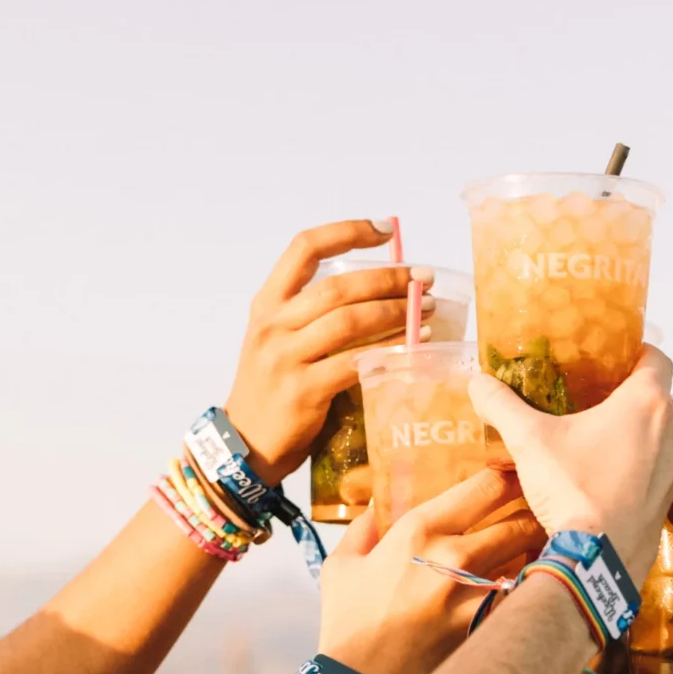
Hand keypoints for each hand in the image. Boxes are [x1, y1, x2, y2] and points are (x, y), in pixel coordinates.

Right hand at [224, 220, 433, 484]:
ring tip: (427, 308)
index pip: (304, 247)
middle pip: (337, 286)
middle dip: (387, 278)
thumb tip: (378, 288)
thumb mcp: (278, 339)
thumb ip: (313, 313)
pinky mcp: (302, 391)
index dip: (346, 232)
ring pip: (348, 320)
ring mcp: (285, 358)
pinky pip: (355, 362)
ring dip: (395, 311)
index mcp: (267, 303)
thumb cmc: (272, 387)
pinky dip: (389, 350)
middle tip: (424, 277)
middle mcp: (272, 325)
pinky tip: (414, 346)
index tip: (385, 229)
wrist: (244, 444)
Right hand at [317, 469, 542, 673]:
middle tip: (543, 513)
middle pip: (519, 521)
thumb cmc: (347, 624)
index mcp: (418, 529)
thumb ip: (362, 529)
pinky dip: (528, 590)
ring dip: (537, 553)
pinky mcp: (487, 627)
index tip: (517, 475)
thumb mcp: (341, 568)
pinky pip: (520, 598)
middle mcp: (453, 555)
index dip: (509, 476)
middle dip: (535, 515)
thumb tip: (376, 504)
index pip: (485, 486)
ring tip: (544, 549)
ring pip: (528, 560)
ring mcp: (475, 594)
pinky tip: (531, 590)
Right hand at [468, 345, 672, 578]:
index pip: (656, 357)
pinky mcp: (671, 501)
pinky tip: (608, 477)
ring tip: (600, 440)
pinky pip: (660, 470)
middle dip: (630, 397)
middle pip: (658, 398)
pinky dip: (641, 467)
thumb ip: (502, 404)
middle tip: (596, 400)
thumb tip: (477, 382)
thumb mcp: (529, 440)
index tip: (610, 358)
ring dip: (639, 434)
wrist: (597, 561)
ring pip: (663, 437)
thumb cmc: (572, 488)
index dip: (635, 352)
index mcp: (649, 402)